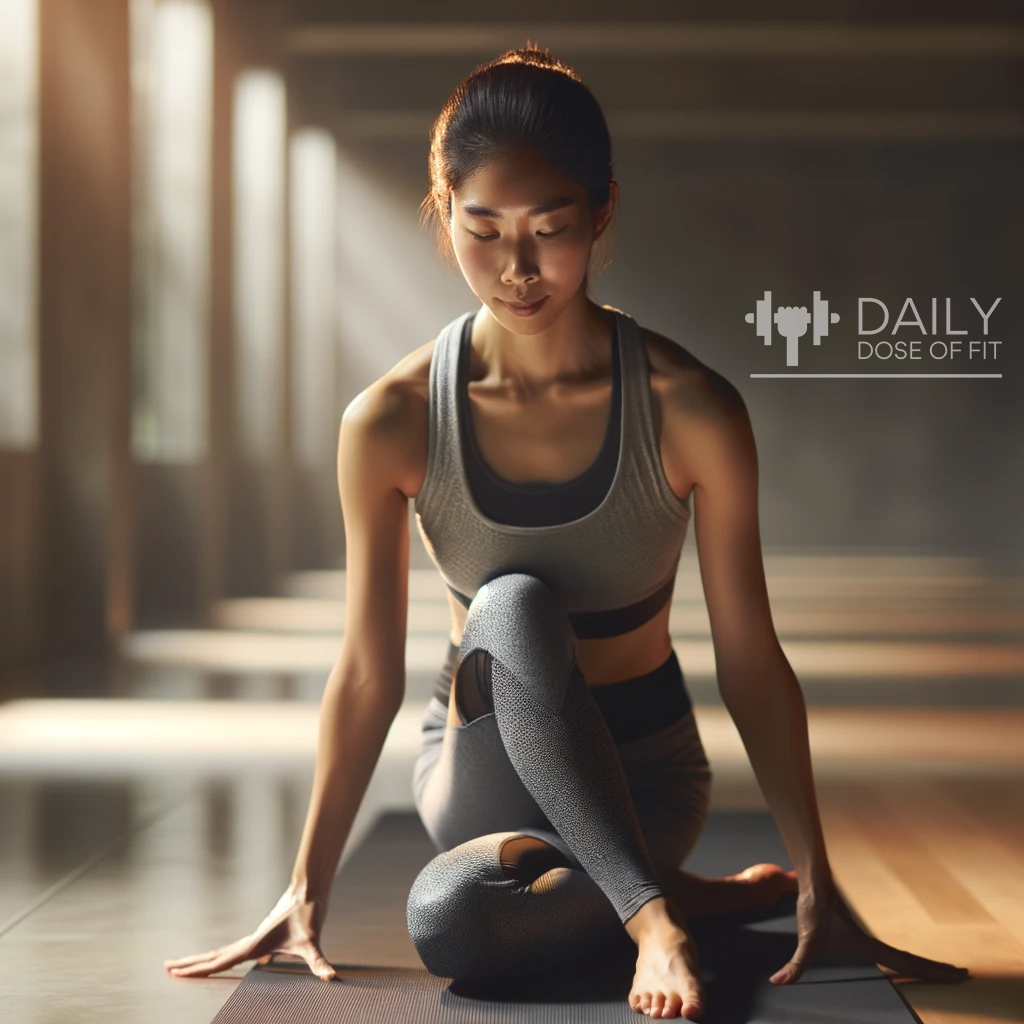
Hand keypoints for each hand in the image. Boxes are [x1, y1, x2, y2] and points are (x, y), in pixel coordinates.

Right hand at [164, 888, 337, 980]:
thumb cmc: (310, 915)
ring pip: (222, 951)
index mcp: (254, 946)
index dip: (198, 969)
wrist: (309, 890)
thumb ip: (319, 962)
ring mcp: (254, 938)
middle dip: (190, 963)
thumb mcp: (313, 942)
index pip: (220, 961)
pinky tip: (221, 961)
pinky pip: (234, 950)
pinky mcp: (262, 936)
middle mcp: (250, 942)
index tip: (176, 972)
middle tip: (166, 967)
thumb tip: (330, 977)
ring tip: (183, 964)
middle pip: (214, 955)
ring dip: (202, 959)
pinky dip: (220, 956)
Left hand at [769, 880, 969, 985]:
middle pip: (913, 960)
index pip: (907, 962)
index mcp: (870, 947)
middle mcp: (874, 943)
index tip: (958, 973)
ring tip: (948, 971)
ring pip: (904, 954)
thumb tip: (778, 982)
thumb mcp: (806, 944)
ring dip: (925, 963)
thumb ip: (794, 966)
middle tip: (965, 975)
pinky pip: (892, 949)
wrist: (813, 886)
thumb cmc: (813, 912)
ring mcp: (869, 938)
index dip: (931, 970)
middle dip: (937, 970)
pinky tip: (910, 963)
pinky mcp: (861, 934)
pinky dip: (908, 957)